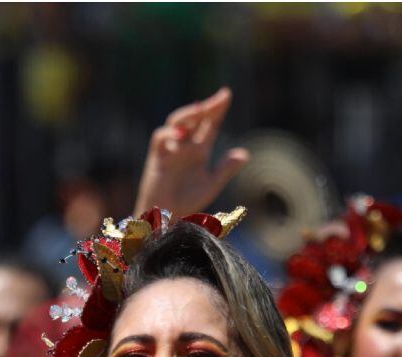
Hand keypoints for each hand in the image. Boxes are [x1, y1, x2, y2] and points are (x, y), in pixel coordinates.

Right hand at [134, 87, 249, 217]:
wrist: (165, 217)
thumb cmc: (186, 202)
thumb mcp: (211, 184)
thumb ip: (226, 169)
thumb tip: (244, 154)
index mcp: (199, 150)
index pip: (209, 124)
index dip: (217, 109)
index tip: (226, 94)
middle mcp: (185, 146)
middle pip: (195, 118)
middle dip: (206, 107)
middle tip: (219, 98)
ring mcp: (170, 150)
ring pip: (176, 122)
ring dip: (188, 114)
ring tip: (201, 109)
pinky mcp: (156, 158)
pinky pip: (159, 138)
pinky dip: (168, 134)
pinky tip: (181, 134)